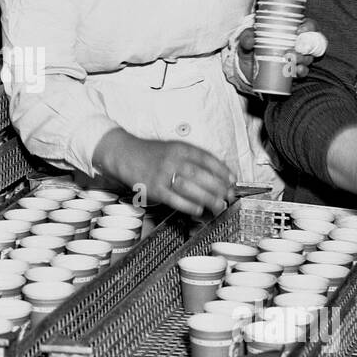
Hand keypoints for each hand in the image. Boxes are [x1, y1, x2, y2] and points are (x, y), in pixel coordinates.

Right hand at [94, 130, 235, 217]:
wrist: (125, 154)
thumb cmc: (152, 153)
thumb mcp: (174, 148)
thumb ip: (193, 158)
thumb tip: (217, 174)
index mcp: (180, 148)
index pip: (207, 159)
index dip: (222, 171)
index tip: (232, 180)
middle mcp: (172, 159)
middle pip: (201, 175)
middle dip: (218, 187)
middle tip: (228, 196)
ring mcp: (162, 174)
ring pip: (190, 188)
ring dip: (207, 198)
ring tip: (218, 206)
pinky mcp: (153, 188)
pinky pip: (174, 199)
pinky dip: (188, 205)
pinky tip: (198, 209)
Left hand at [238, 18, 324, 89]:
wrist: (248, 65)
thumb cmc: (252, 45)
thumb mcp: (248, 38)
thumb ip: (247, 37)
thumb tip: (250, 41)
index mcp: (292, 29)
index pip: (309, 25)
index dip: (309, 27)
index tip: (300, 30)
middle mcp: (299, 43)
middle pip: (313, 42)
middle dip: (307, 46)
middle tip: (295, 48)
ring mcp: (298, 57)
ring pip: (308, 57)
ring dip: (302, 59)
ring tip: (291, 59)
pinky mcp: (294, 70)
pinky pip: (303, 71)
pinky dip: (302, 71)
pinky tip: (297, 70)